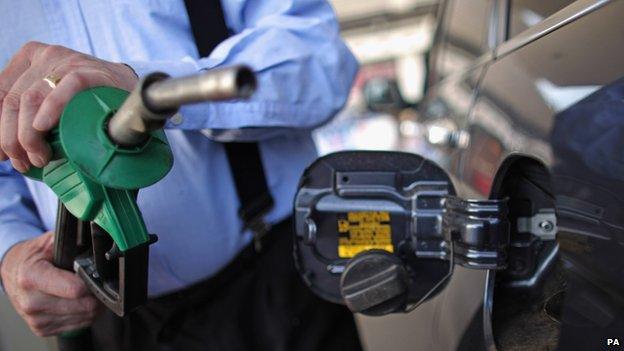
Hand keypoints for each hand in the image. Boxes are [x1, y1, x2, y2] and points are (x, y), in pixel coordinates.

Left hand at [0, 41, 137, 171]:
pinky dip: (51, 109)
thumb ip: (29, 114)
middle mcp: (48, 56)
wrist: (131, 94)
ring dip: (28, 135)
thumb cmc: (89, 104)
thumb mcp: (54, 101)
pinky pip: (66, 87)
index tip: (1, 153)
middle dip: (11, 138)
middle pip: (13, 99)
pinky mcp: (90, 72)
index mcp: (32, 59)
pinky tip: (43, 127)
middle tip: (24, 162)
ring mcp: (69, 62)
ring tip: (40, 158)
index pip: (0, 91)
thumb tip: (4, 149)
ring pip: (32, 98)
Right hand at [0, 232, 100, 336]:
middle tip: (97, 282)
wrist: (13, 272)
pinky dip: (84, 314)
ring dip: (93, 305)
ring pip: (85, 317)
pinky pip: (78, 325)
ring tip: (88, 290)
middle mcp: (31, 302)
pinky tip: (78, 301)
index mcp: (32, 277)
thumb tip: (96, 235)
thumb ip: (71, 240)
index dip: (92, 282)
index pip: (75, 289)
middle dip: (96, 294)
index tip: (96, 274)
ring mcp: (36, 319)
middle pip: (84, 306)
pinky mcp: (42, 329)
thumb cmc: (33, 257)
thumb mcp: (49, 242)